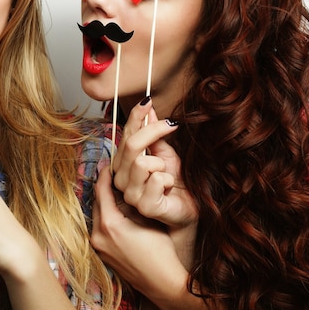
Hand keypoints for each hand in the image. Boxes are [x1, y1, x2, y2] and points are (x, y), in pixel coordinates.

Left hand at [91, 166, 188, 299]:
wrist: (163, 284)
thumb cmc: (162, 251)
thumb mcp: (148, 219)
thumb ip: (133, 201)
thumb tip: (125, 185)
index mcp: (109, 224)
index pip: (101, 191)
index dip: (105, 175)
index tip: (109, 164)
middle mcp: (98, 235)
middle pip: (97, 203)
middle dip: (104, 188)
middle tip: (113, 174)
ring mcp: (98, 247)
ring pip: (98, 215)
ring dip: (105, 202)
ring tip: (116, 190)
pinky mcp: (102, 255)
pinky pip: (100, 228)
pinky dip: (106, 216)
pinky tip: (118, 211)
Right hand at [113, 99, 196, 230]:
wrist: (188, 208)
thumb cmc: (175, 182)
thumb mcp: (165, 152)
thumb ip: (154, 133)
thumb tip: (147, 107)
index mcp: (122, 164)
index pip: (125, 136)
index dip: (135, 117)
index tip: (147, 101)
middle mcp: (121, 179)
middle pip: (132, 145)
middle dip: (154, 131)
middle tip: (172, 125)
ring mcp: (130, 195)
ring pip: (143, 163)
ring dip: (162, 164)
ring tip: (167, 174)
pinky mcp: (144, 206)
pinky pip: (157, 179)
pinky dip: (169, 179)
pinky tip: (169, 188)